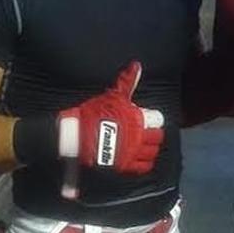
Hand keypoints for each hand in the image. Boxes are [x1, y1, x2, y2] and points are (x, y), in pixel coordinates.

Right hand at [58, 61, 164, 176]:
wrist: (75, 136)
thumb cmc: (93, 114)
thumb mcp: (112, 95)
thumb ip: (127, 82)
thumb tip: (136, 65)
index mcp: (138, 119)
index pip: (158, 120)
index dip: (153, 119)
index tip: (146, 120)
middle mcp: (138, 138)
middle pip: (157, 138)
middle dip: (152, 134)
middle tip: (144, 132)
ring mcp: (132, 153)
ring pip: (152, 153)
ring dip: (149, 149)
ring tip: (141, 146)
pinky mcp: (124, 166)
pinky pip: (142, 167)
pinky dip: (142, 163)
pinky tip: (137, 158)